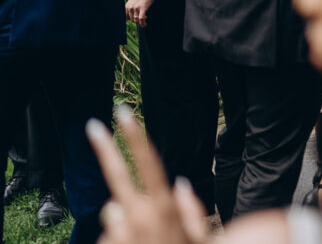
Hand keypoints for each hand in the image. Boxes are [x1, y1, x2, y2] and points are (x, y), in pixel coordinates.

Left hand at [87, 107, 209, 243]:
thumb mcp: (201, 235)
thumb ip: (190, 207)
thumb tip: (178, 184)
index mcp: (165, 208)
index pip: (149, 164)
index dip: (135, 138)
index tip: (124, 116)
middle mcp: (141, 216)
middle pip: (118, 177)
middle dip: (106, 149)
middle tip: (93, 126)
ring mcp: (122, 233)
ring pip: (113, 215)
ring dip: (123, 225)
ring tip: (147, 243)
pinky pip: (108, 237)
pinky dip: (118, 241)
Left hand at [126, 0, 153, 27]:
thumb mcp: (132, 0)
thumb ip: (130, 6)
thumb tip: (129, 14)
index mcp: (127, 6)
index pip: (126, 18)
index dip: (131, 20)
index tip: (136, 21)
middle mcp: (130, 8)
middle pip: (132, 20)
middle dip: (137, 22)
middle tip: (142, 21)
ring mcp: (136, 8)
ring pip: (136, 20)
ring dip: (140, 23)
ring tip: (145, 23)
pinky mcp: (142, 8)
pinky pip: (141, 18)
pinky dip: (143, 23)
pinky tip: (145, 24)